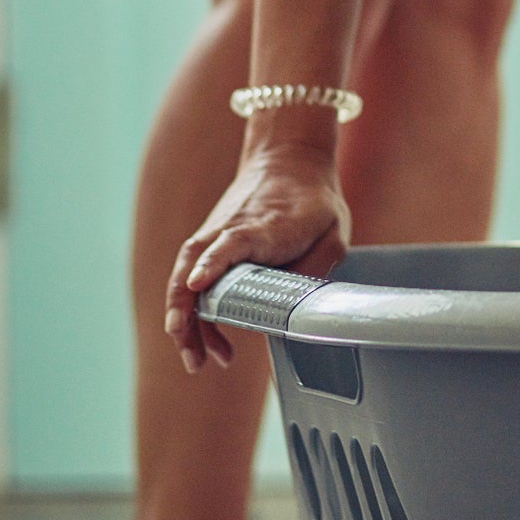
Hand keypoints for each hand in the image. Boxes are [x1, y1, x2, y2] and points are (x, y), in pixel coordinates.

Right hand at [164, 144, 352, 371]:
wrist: (288, 157)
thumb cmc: (313, 200)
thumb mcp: (334, 231)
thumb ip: (315, 268)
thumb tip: (292, 308)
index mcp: (265, 225)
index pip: (231, 242)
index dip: (214, 263)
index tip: (197, 284)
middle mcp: (230, 229)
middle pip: (195, 264)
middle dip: (186, 310)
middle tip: (194, 354)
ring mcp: (215, 236)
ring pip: (186, 277)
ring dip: (186, 320)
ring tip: (198, 362)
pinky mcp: (210, 245)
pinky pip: (193, 279)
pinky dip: (194, 312)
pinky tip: (208, 342)